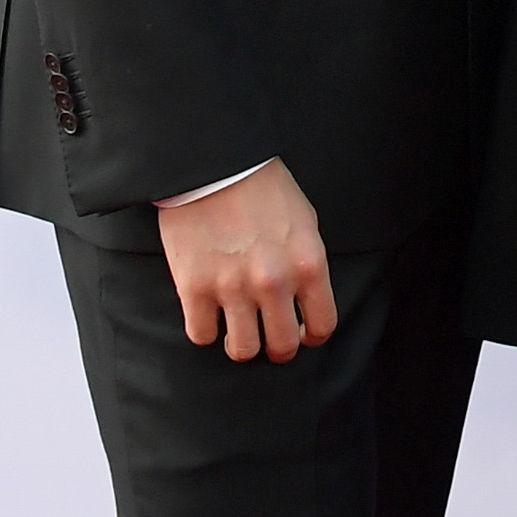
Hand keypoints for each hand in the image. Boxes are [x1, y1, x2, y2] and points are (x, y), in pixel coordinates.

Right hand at [156, 159, 335, 362]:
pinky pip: (201, 336)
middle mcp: (274, 282)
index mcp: (308, 264)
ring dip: (241, 345)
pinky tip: (208, 315)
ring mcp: (232, 288)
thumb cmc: (263, 188)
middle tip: (269, 339)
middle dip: (278, 348)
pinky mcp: (194, 289)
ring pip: (242, 350)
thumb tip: (306, 297)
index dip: (312, 336)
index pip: (322, 324)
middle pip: (282, 346)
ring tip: (238, 332)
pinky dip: (205, 331)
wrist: (214, 166)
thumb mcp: (305, 221)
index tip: (303, 334)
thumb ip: (306, 263)